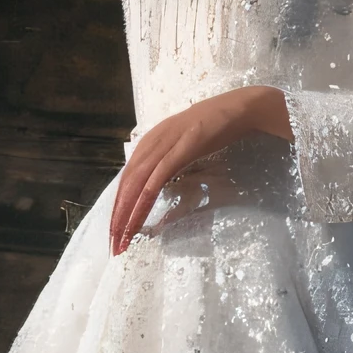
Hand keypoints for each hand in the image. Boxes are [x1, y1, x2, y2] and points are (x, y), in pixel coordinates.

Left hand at [109, 86, 292, 254]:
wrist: (239, 109)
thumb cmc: (215, 128)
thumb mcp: (184, 147)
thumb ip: (169, 162)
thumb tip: (158, 187)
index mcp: (150, 141)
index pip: (127, 177)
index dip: (119, 205)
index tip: (115, 230)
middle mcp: (151, 141)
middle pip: (127, 183)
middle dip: (118, 215)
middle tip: (113, 243)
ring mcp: (166, 143)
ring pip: (137, 183)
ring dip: (127, 212)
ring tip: (122, 237)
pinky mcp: (181, 147)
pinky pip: (157, 178)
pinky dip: (144, 200)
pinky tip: (138, 218)